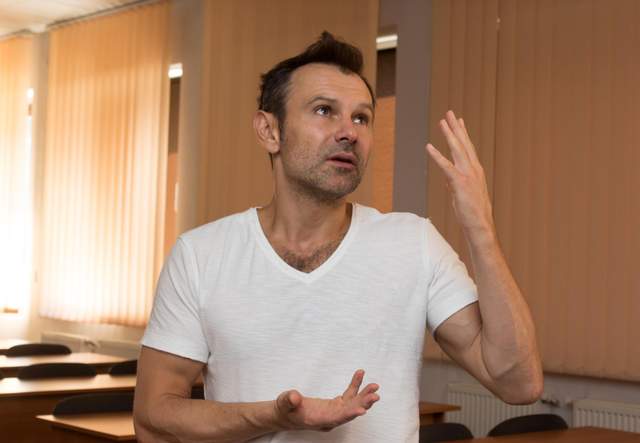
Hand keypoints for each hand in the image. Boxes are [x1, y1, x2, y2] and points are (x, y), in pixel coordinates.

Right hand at [273, 369, 379, 431]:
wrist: (287, 413)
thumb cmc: (286, 410)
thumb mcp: (284, 404)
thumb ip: (289, 401)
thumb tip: (294, 397)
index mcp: (319, 420)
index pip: (337, 418)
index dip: (349, 414)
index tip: (362, 411)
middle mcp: (330, 418)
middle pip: (350, 412)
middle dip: (363, 404)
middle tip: (375, 395)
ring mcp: (334, 411)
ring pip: (352, 404)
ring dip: (364, 395)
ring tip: (374, 386)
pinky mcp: (336, 404)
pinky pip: (348, 395)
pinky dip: (355, 385)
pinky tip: (360, 374)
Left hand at [426, 110, 494, 237]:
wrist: (480, 225)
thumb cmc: (472, 212)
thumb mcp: (463, 193)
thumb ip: (455, 182)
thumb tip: (446, 177)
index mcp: (476, 170)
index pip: (468, 148)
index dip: (463, 133)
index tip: (460, 120)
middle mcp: (473, 169)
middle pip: (463, 144)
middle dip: (456, 127)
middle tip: (450, 113)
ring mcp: (468, 175)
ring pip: (457, 150)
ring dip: (449, 135)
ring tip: (442, 122)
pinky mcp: (459, 183)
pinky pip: (446, 167)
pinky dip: (436, 156)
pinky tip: (428, 147)